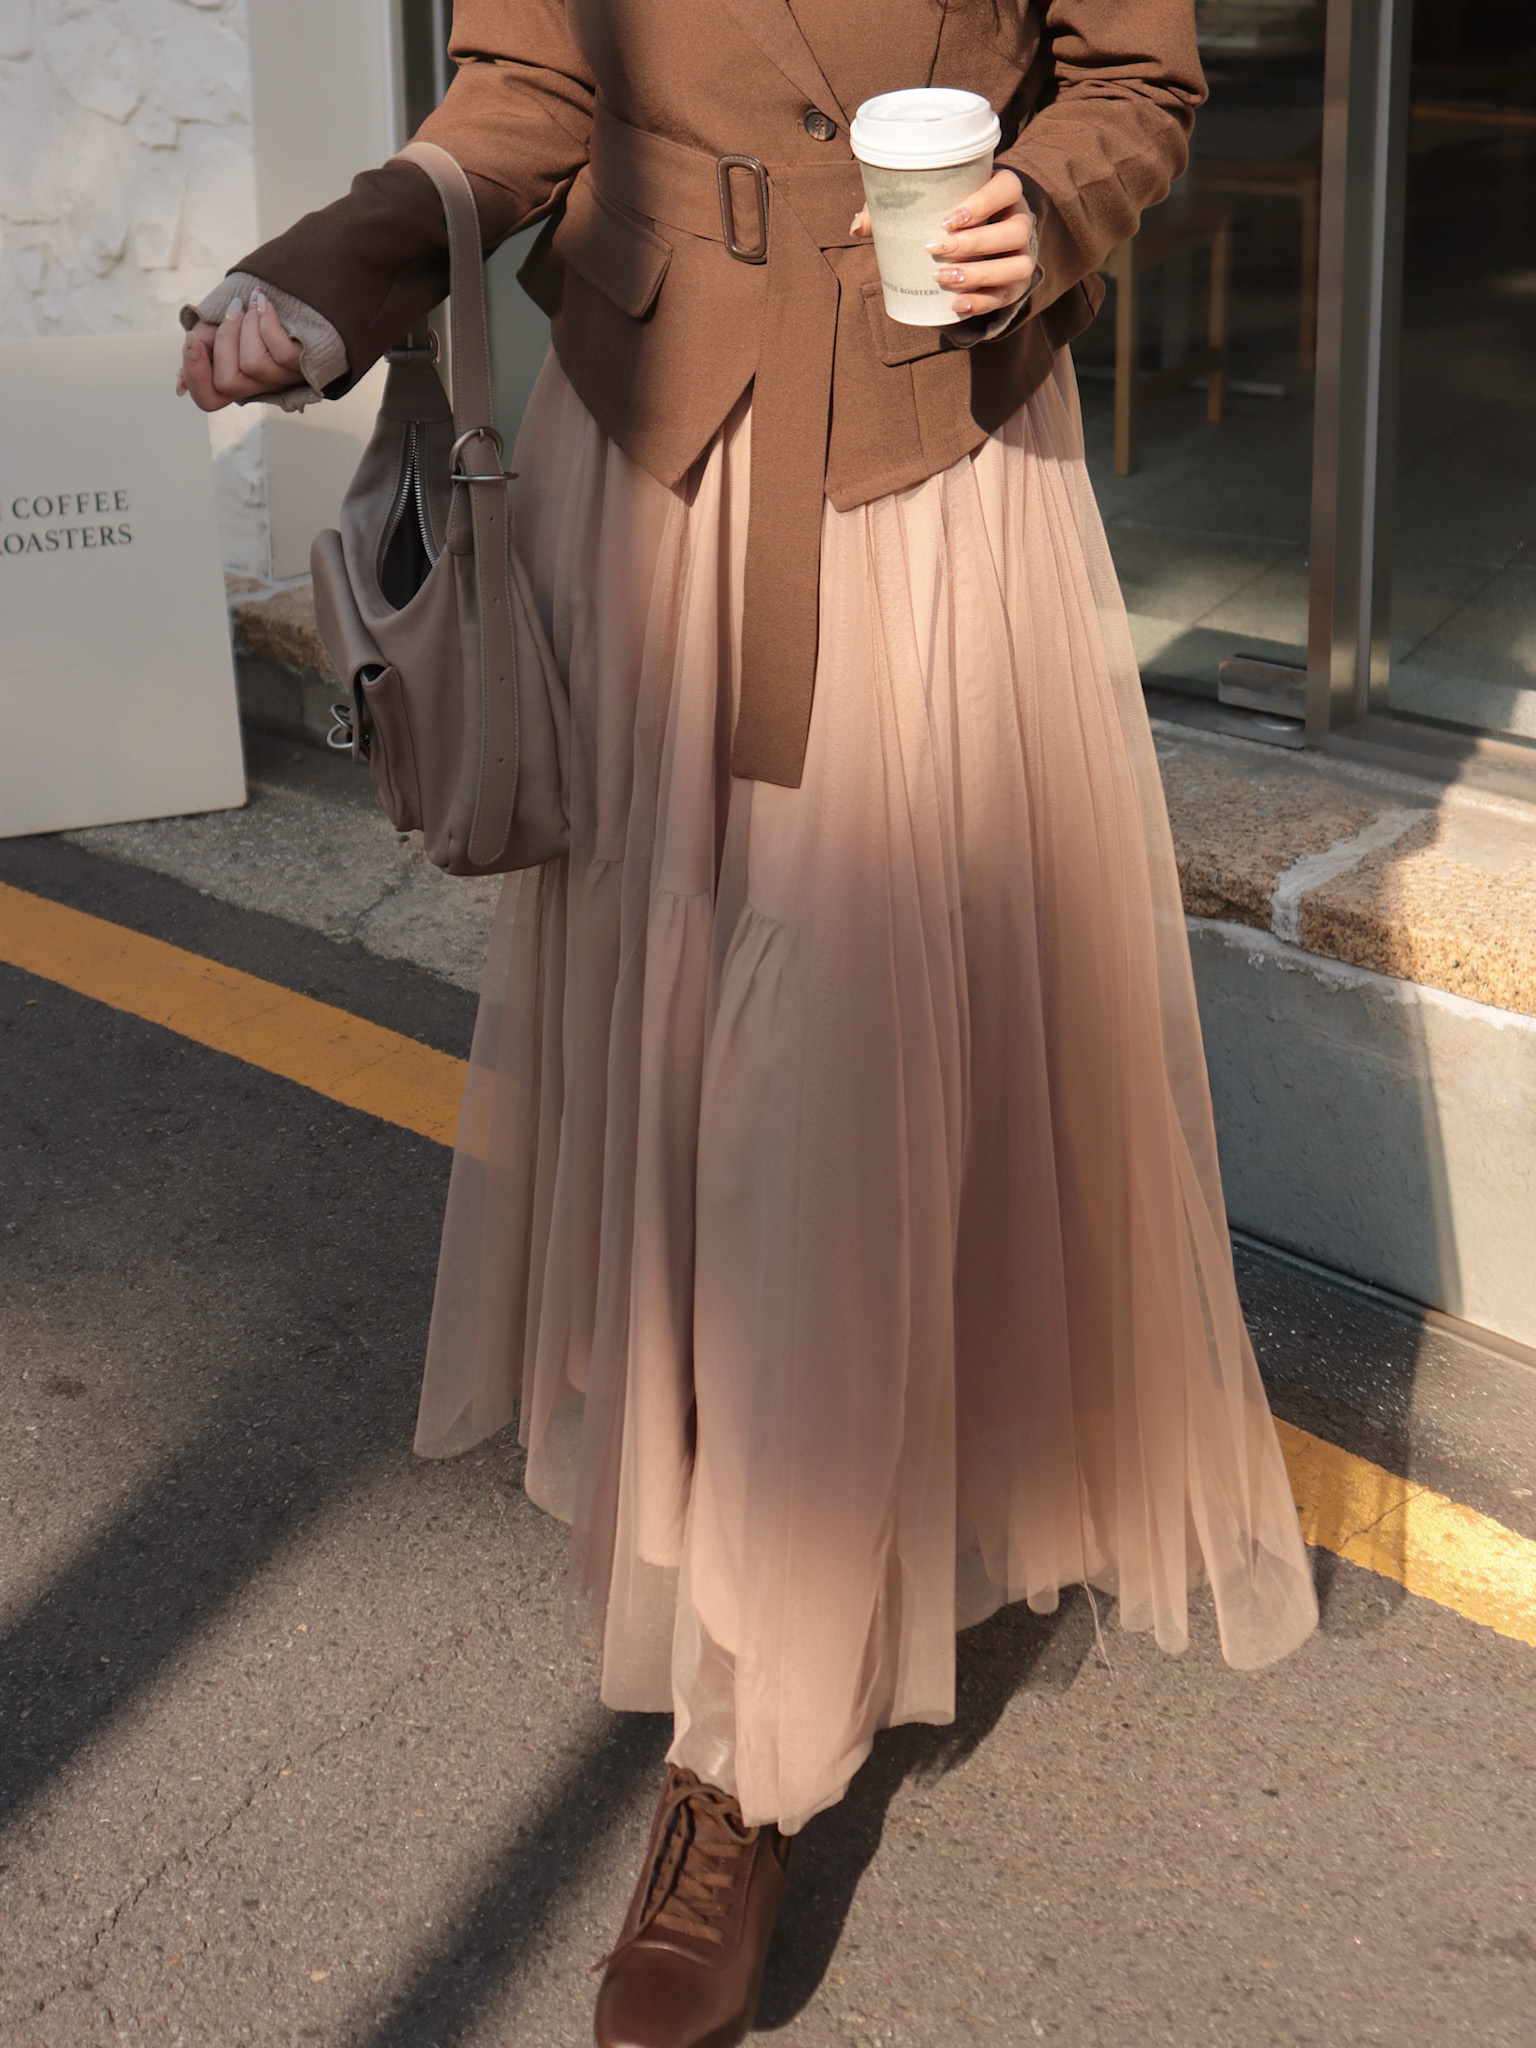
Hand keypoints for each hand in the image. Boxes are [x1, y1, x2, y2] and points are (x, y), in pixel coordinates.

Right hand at [177, 289, 305, 410]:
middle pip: (228, 382)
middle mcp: (255, 387)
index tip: (191, 338)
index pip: (207, 399)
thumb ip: (199, 349)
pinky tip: (264, 304)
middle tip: (233, 307)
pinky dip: (268, 321)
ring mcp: (279, 380)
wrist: (285, 300)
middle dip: (224, 336)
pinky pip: (282, 353)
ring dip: (248, 324)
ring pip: (254, 364)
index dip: (194, 375)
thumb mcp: (216, 329)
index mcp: (231, 381)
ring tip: (252, 303)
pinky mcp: (300, 366)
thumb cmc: (247, 318)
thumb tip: (180, 385)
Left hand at [851, 168, 1035, 318]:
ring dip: (981, 274)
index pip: (1007, 187)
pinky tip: (956, 304)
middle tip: (936, 249)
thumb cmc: (948, 214)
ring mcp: (1023, 254)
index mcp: (1003, 191)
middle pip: (1014, 231)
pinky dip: (981, 302)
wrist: (977, 239)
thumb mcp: (928, 203)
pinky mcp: (1016, 284)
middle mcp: (1020, 221)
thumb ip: (894, 207)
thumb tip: (857, 227)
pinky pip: (1007, 296)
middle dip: (975, 243)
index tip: (947, 219)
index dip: (983, 202)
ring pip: (1017, 266)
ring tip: (944, 278)